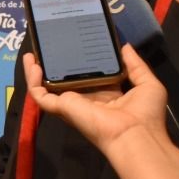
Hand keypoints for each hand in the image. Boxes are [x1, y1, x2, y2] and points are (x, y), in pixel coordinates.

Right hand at [23, 47, 168, 151]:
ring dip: (36, 72)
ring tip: (31, 54)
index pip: (88, 76)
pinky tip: (31, 64)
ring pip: (47, 87)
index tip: (74, 44)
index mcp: (106, 95)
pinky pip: (40, 94)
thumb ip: (135, 64)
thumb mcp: (147, 83)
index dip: (80, 62)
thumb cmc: (144, 113)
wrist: (135, 134)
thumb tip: (124, 46)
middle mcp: (86, 99)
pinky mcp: (61, 107)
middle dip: (54, 65)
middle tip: (47, 47)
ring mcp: (71, 104)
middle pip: (64, 80)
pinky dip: (32, 81)